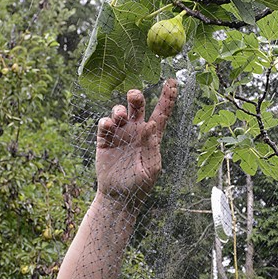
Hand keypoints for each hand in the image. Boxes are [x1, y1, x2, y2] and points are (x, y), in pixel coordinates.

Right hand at [96, 79, 176, 207]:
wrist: (119, 197)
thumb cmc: (140, 184)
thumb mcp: (151, 167)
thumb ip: (152, 146)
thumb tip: (150, 124)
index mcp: (152, 136)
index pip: (162, 113)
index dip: (167, 97)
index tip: (172, 81)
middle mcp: (136, 130)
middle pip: (137, 106)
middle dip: (136, 96)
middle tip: (134, 95)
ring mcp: (120, 133)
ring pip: (120, 111)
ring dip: (120, 109)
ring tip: (121, 116)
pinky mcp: (105, 140)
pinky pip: (105, 124)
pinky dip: (106, 121)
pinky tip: (109, 125)